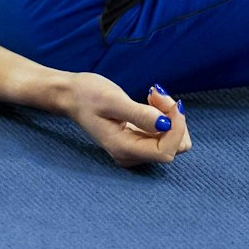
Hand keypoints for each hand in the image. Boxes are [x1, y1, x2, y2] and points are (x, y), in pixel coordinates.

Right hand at [60, 73, 191, 167]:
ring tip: (153, 95)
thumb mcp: (112, 100)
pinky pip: (165, 133)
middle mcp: (131, 154)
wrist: (72, 95)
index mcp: (123, 148)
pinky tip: (150, 99)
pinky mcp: (140, 140)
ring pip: (172, 140)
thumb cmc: (87, 95)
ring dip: (171, 116)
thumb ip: (139, 114)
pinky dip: (165, 115)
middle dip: (173, 119)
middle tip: (156, 93)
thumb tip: (166, 124)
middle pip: (173, 147)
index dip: (176, 129)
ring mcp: (136, 149)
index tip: (174, 103)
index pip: (165, 152)